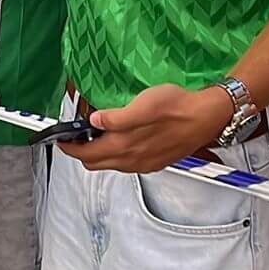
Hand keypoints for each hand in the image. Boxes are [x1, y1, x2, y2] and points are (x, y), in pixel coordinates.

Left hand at [66, 84, 231, 173]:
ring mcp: (144, 164)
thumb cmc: (177, 107)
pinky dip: (115, 154)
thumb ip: (116, 117)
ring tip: (94, 134)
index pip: (86, 155)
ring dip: (98, 153)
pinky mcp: (154, 162)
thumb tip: (94, 121)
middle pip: (96, 163)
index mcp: (125, 147)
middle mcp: (132, 161)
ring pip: (111, 165)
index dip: (69, 147)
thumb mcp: (143, 104)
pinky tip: (120, 138)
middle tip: (75, 134)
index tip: (60, 137)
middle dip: (81, 151)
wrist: (208, 117)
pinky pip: (126, 164)